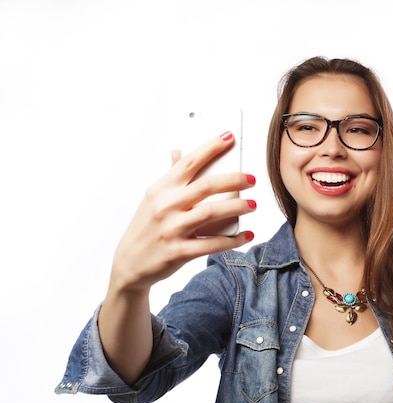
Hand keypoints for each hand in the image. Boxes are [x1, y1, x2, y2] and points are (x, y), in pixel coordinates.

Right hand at [109, 132, 255, 292]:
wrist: (129, 264)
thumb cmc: (145, 229)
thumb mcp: (152, 200)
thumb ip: (170, 178)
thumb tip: (178, 153)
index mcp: (160, 189)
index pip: (188, 162)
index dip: (210, 148)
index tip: (229, 138)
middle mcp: (165, 206)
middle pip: (206, 186)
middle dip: (234, 179)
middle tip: (252, 179)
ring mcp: (172, 229)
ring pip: (211, 212)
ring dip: (236, 207)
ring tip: (253, 204)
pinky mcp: (179, 252)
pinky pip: (212, 244)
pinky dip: (233, 240)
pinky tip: (247, 235)